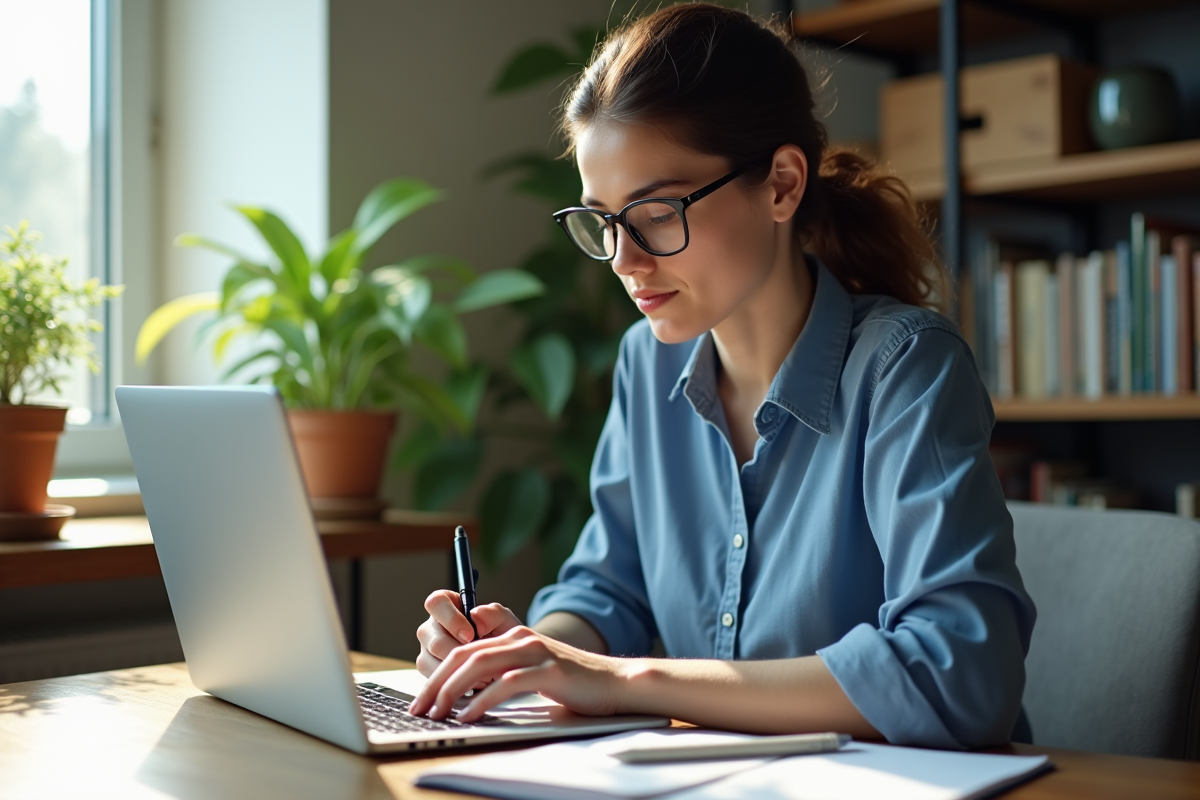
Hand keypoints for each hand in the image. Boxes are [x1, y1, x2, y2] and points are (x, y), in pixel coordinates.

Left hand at [408, 625, 624, 722]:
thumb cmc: (574, 684)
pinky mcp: (548, 670)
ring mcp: (535, 652)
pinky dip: (483, 699)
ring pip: (480, 665)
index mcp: (513, 637)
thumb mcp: (533, 674)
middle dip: (436, 683)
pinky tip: (469, 715)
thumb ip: (504, 677)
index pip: (464, 651)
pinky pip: (506, 683)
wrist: (615, 681)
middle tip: (419, 708)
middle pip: (465, 655)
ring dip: (452, 690)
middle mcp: (520, 639)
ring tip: (437, 713)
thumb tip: (466, 701)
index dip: (438, 674)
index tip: (421, 700)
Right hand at [415, 590, 521, 679]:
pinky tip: (474, 683)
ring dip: (454, 669)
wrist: (504, 663)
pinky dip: (454, 684)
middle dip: (453, 649)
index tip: (470, 634)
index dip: (451, 619)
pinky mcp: (428, 670)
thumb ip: (494, 614)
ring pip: (426, 659)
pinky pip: (432, 679)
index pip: (436, 603)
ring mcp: (426, 649)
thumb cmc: (501, 638)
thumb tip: (476, 615)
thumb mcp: (505, 622)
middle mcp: (431, 626)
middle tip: (476, 658)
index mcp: (447, 605)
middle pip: (427, 634)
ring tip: (480, 672)